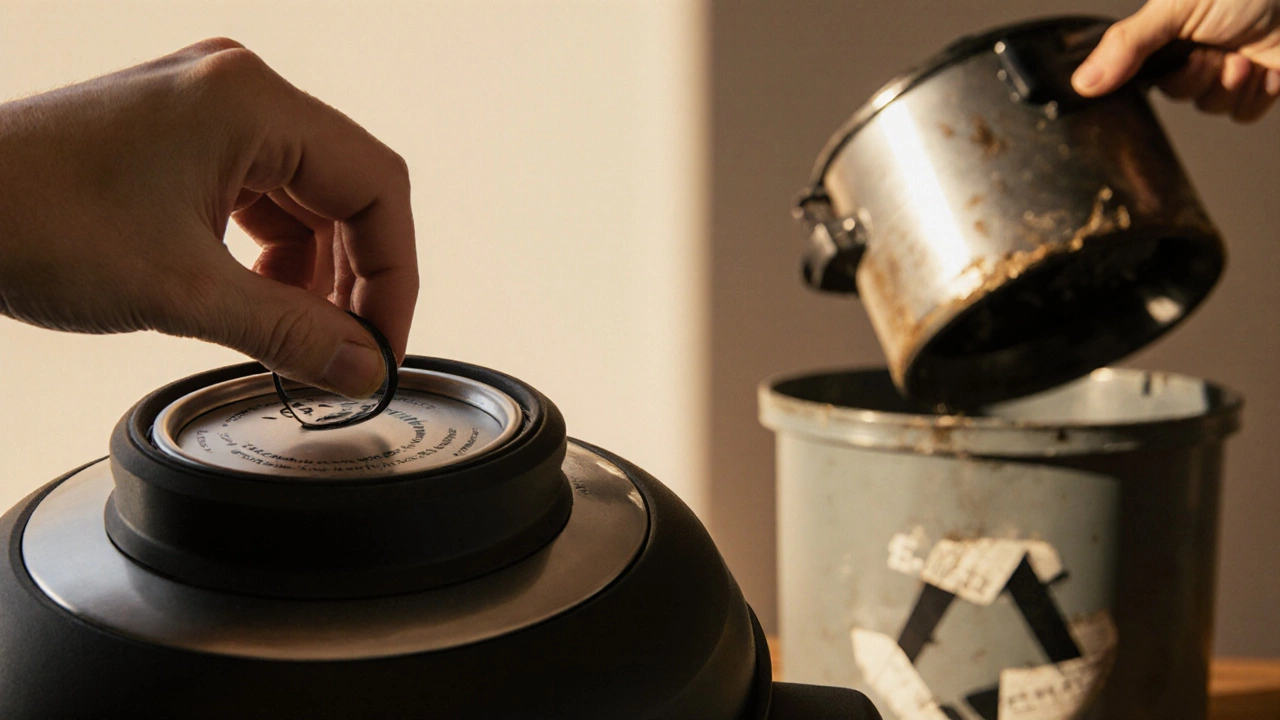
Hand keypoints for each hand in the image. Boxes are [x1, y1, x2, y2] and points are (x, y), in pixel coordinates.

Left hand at [0, 38, 417, 397]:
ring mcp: (209, 111)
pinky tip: (257, 300)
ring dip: (313, 273)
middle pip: (348, 190)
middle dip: (353, 278)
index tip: (382, 342)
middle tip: (347, 350)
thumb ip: (291, 334)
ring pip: (307, 200)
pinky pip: (263, 199)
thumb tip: (365, 368)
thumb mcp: (183, 291)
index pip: (376, 185)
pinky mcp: (184, 138)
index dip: (393, 274)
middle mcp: (239, 93)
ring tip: (294, 334)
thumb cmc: (30, 218)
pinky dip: (272, 256)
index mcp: (252, 104)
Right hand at [1072, 0, 1279, 121]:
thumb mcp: (1176, 8)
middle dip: (1201, 76)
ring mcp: (1229, 69)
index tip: (1177, 58)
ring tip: (1247, 54)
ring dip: (1232, 84)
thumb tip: (1082, 82)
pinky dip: (1258, 93)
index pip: (1141, 74)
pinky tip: (1267, 66)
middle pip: (1178, 95)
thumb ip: (1127, 44)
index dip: (1161, 74)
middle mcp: (1196, 50)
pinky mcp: (1260, 85)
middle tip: (1216, 49)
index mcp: (1169, 31)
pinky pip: (1244, 115)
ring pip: (1212, 107)